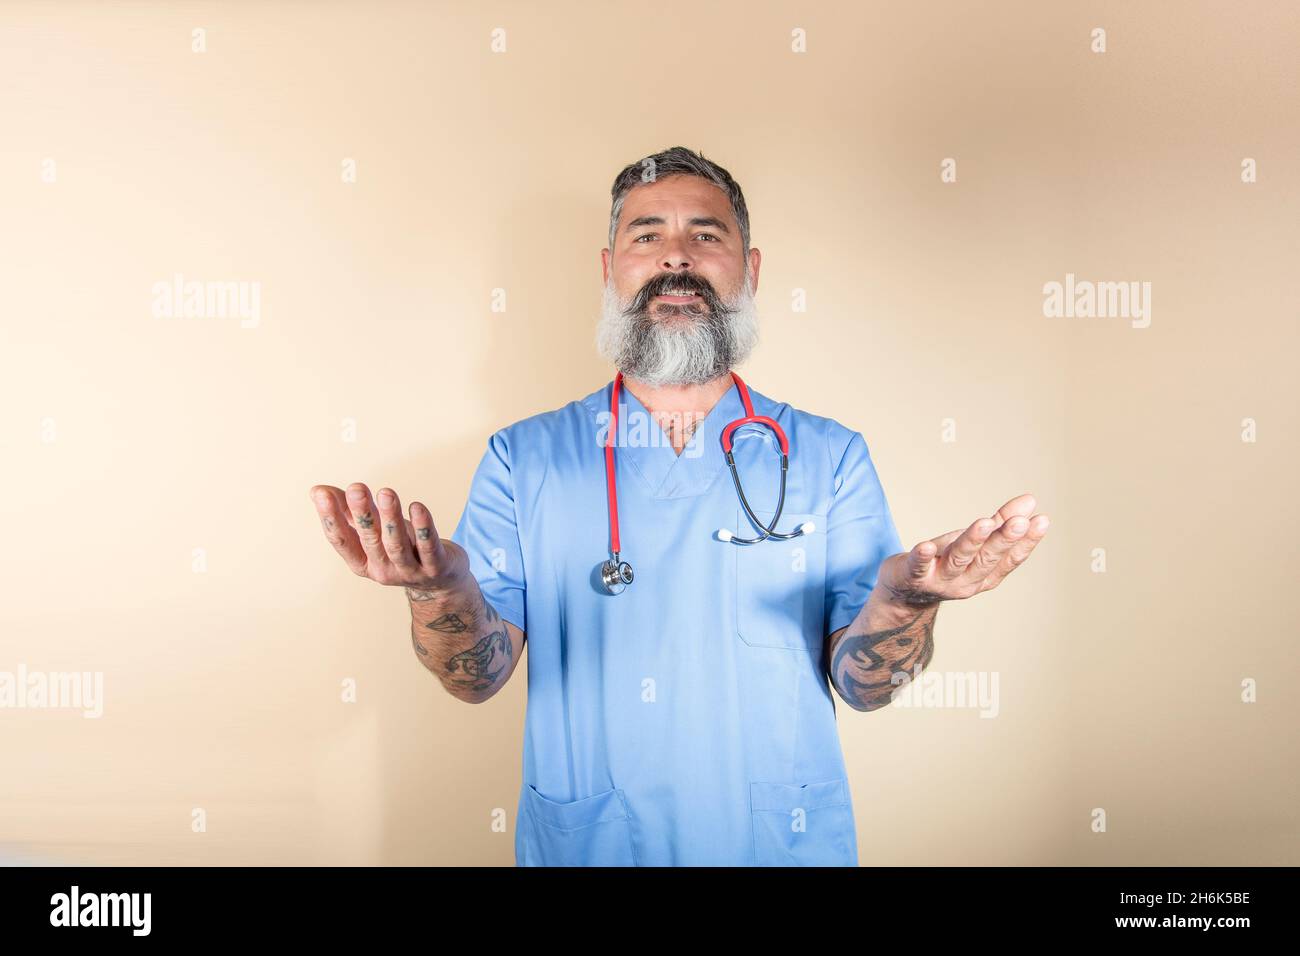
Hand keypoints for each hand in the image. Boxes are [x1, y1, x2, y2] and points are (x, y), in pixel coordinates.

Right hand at [309, 482, 468, 591]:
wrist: (441, 581)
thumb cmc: (402, 548)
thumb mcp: (374, 531)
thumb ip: (348, 512)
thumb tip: (317, 491)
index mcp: (361, 562)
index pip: (341, 540)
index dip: (330, 518)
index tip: (322, 494)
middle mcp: (382, 570)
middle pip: (369, 541)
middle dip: (362, 514)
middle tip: (356, 488)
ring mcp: (409, 572)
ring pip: (397, 545)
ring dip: (391, 518)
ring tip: (386, 493)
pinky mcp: (435, 567)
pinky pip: (428, 548)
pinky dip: (423, 528)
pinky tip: (417, 507)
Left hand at [876, 493, 1048, 607]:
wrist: (905, 591)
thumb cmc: (946, 561)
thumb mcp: (976, 542)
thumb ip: (1001, 523)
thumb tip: (1031, 501)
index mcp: (985, 574)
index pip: (1009, 558)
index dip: (1026, 541)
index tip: (1041, 520)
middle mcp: (966, 581)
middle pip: (987, 559)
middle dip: (1003, 540)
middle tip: (1019, 522)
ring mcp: (940, 580)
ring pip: (958, 560)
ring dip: (972, 541)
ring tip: (983, 523)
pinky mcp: (913, 575)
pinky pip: (918, 566)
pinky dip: (923, 557)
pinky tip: (926, 546)